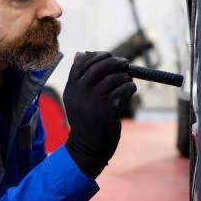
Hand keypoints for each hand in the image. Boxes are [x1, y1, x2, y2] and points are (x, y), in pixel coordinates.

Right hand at [63, 52, 136, 177]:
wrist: (87, 148)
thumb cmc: (85, 121)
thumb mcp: (75, 100)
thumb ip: (79, 79)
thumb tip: (81, 53)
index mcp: (71, 88)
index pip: (82, 63)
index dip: (97, 56)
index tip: (108, 55)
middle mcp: (80, 92)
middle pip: (99, 66)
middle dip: (115, 62)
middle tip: (125, 63)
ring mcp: (93, 100)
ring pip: (114, 78)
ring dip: (125, 77)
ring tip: (126, 82)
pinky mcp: (108, 108)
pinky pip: (124, 89)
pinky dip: (130, 87)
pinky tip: (129, 91)